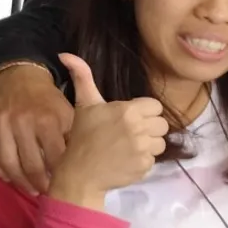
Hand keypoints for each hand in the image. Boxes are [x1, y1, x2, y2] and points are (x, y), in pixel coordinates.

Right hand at [0, 63, 73, 195]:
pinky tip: (6, 176)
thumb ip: (73, 136)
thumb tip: (81, 166)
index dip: (60, 177)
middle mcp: (21, 121)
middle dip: (40, 184)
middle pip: (30, 165)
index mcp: (47, 120)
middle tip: (47, 193)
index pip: (54, 159)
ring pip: (7, 163)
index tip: (65, 186)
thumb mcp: (68, 111)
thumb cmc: (48, 99)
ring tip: (29, 189)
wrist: (20, 73)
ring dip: (19, 182)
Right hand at [48, 54, 168, 206]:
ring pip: (161, 143)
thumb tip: (65, 53)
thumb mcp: (84, 104)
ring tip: (129, 147)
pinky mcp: (145, 167)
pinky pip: (154, 160)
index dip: (145, 112)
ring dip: (148, 145)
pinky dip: (143, 161)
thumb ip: (82, 76)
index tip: (129, 119)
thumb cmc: (82, 136)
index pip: (155, 107)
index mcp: (129, 111)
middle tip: (129, 134)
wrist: (80, 173)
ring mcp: (143, 149)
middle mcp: (139, 129)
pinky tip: (127, 160)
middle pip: (162, 125)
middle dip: (149, 128)